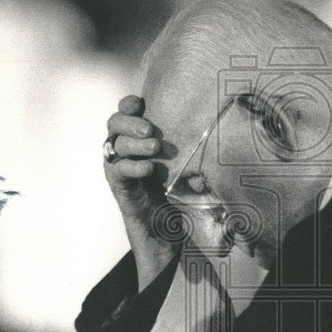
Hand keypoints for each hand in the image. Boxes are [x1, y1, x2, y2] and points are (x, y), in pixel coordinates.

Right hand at [104, 95, 176, 289]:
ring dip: (135, 145)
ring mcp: (117, 167)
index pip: (125, 111)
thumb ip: (187, 144)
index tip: (141, 101)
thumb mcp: (184, 162)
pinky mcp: (119, 187)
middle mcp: (122, 148)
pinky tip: (149, 169)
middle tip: (150, 130)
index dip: (129, 104)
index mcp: (136, 136)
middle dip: (130, 122)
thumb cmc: (178, 190)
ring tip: (154, 148)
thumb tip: (216, 127)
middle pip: (114, 123)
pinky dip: (132, 167)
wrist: (167, 230)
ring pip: (115, 145)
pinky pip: (117, 171)